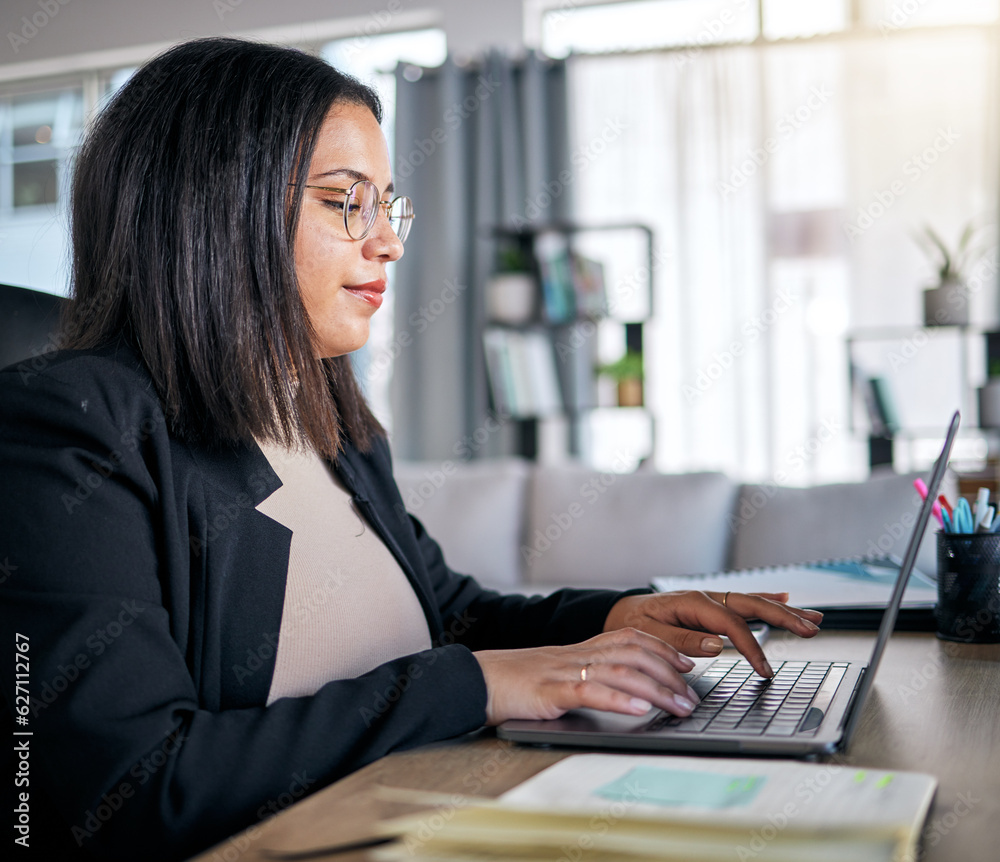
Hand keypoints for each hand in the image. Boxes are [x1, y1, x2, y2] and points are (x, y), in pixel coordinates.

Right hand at [472, 627, 701, 725]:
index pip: (631, 638)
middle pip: (634, 654)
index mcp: (580, 649)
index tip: (687, 664)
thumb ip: (588, 678)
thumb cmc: (515, 682)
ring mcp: (563, 671)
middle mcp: (577, 655)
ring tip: (679, 706)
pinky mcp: (548, 691)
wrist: (475, 680)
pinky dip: (618, 700)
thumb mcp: (558, 675)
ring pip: (620, 672)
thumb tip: (627, 695)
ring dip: (656, 690)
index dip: (662, 649)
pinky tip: (639, 711)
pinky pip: (589, 692)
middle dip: (669, 675)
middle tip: (692, 696)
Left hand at [604, 591, 823, 677]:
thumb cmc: (633, 624)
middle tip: (810, 629)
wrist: (621, 613)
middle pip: (751, 605)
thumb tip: (715, 646)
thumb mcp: (648, 635)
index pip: (731, 624)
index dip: (751, 647)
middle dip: (783, 617)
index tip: (765, 671)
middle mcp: (705, 598)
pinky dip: (766, 599)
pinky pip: (744, 602)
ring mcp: (711, 600)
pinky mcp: (713, 606)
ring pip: (753, 602)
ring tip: (813, 617)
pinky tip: (786, 598)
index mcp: (691, 604)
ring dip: (784, 609)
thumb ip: (680, 641)